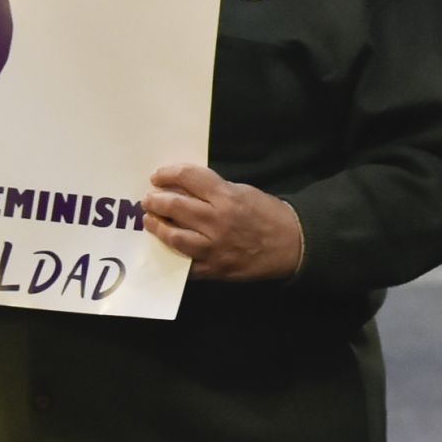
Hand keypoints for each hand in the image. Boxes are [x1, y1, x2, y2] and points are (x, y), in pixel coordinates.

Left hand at [142, 164, 303, 280]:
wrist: (293, 246)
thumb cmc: (270, 215)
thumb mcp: (244, 192)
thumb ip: (215, 190)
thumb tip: (185, 188)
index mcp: (226, 197)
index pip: (188, 177)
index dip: (168, 173)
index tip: (158, 176)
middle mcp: (216, 221)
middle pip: (174, 205)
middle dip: (156, 200)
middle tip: (149, 199)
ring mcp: (213, 247)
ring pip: (172, 236)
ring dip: (157, 226)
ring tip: (151, 220)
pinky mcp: (213, 268)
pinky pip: (184, 263)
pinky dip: (172, 254)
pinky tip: (167, 247)